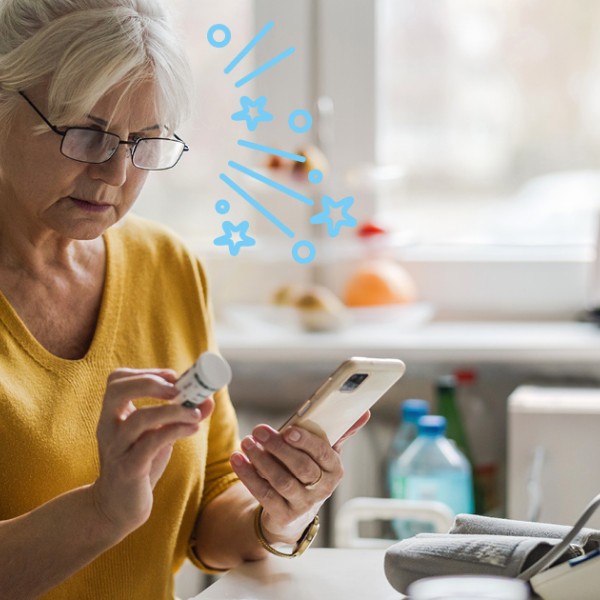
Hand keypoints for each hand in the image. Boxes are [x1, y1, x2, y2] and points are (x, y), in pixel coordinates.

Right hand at [92, 369, 213, 534]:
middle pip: (117, 390)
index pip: (117, 380)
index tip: (172, 377)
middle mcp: (108, 427)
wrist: (117, 508)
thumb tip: (208, 399)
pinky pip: (150, 444)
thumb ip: (180, 416)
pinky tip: (193, 428)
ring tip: (196, 413)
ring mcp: (116, 448)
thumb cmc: (139, 464)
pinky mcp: (128, 469)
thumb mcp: (157, 435)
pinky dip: (175, 431)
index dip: (145, 373)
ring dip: (173, 411)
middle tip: (178, 389)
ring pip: (139, 420)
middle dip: (150, 383)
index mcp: (113, 414)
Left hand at [230, 411, 369, 542]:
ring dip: (261, 460)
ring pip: (281, 481)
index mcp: (335, 470)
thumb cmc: (311, 471)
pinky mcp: (282, 515)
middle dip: (278, 447)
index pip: (323, 453)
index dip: (306, 441)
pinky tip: (237, 460)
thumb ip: (341, 432)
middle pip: (300, 467)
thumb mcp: (325, 454)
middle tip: (259, 430)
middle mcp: (322, 489)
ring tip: (247, 443)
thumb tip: (363, 411)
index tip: (288, 429)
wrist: (295, 513)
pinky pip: (263, 495)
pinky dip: (248, 476)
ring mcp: (302, 505)